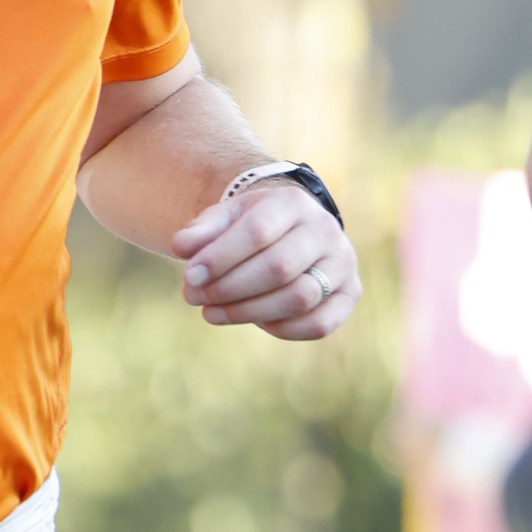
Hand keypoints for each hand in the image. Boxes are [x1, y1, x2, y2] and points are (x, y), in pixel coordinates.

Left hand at [172, 176, 361, 340]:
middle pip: (278, 268)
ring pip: (299, 298)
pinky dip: (284, 329)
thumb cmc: (250, 226)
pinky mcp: (350, 293)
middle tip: (196, 298)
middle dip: (231, 289)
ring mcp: (343, 262)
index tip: (189, 277)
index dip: (220, 259)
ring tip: (212, 313)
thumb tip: (181, 246)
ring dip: (250, 312)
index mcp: (293, 202)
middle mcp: (325, 229)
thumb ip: (201, 231)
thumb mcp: (223, 219)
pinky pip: (319, 323)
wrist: (290, 229)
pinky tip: (255, 321)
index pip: (257, 232)